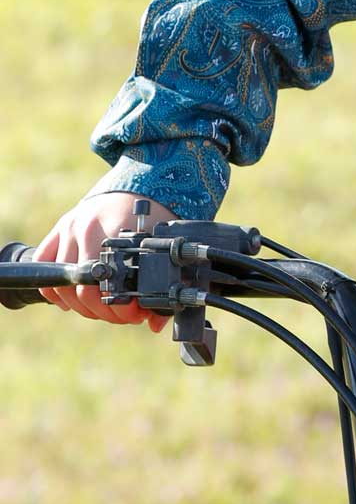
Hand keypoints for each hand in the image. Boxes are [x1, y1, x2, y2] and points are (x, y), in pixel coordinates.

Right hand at [33, 192, 177, 329]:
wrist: (144, 180)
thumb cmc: (157, 213)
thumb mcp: (163, 245)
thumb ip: (161, 283)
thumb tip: (154, 323)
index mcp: (116, 232)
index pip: (106, 289)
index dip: (121, 311)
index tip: (136, 315)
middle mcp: (87, 229)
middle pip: (82, 292)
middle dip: (105, 313)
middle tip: (123, 315)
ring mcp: (70, 227)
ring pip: (62, 284)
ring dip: (82, 306)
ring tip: (104, 306)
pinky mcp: (61, 226)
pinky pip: (44, 263)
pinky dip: (55, 287)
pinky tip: (73, 297)